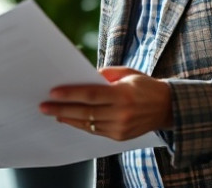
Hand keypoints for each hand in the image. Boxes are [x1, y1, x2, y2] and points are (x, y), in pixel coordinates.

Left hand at [39, 66, 172, 140]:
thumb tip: (80, 76)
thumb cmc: (144, 86)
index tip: (53, 92)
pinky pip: (94, 131)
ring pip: (87, 124)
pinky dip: (80, 125)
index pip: (91, 95)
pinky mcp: (120, 137)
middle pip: (85, 112)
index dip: (70, 94)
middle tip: (43, 106)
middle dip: (61, 109)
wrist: (167, 108)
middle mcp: (122, 114)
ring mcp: (121, 128)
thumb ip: (104, 74)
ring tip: (52, 112)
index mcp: (123, 95)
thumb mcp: (127, 73)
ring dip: (67, 118)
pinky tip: (68, 119)